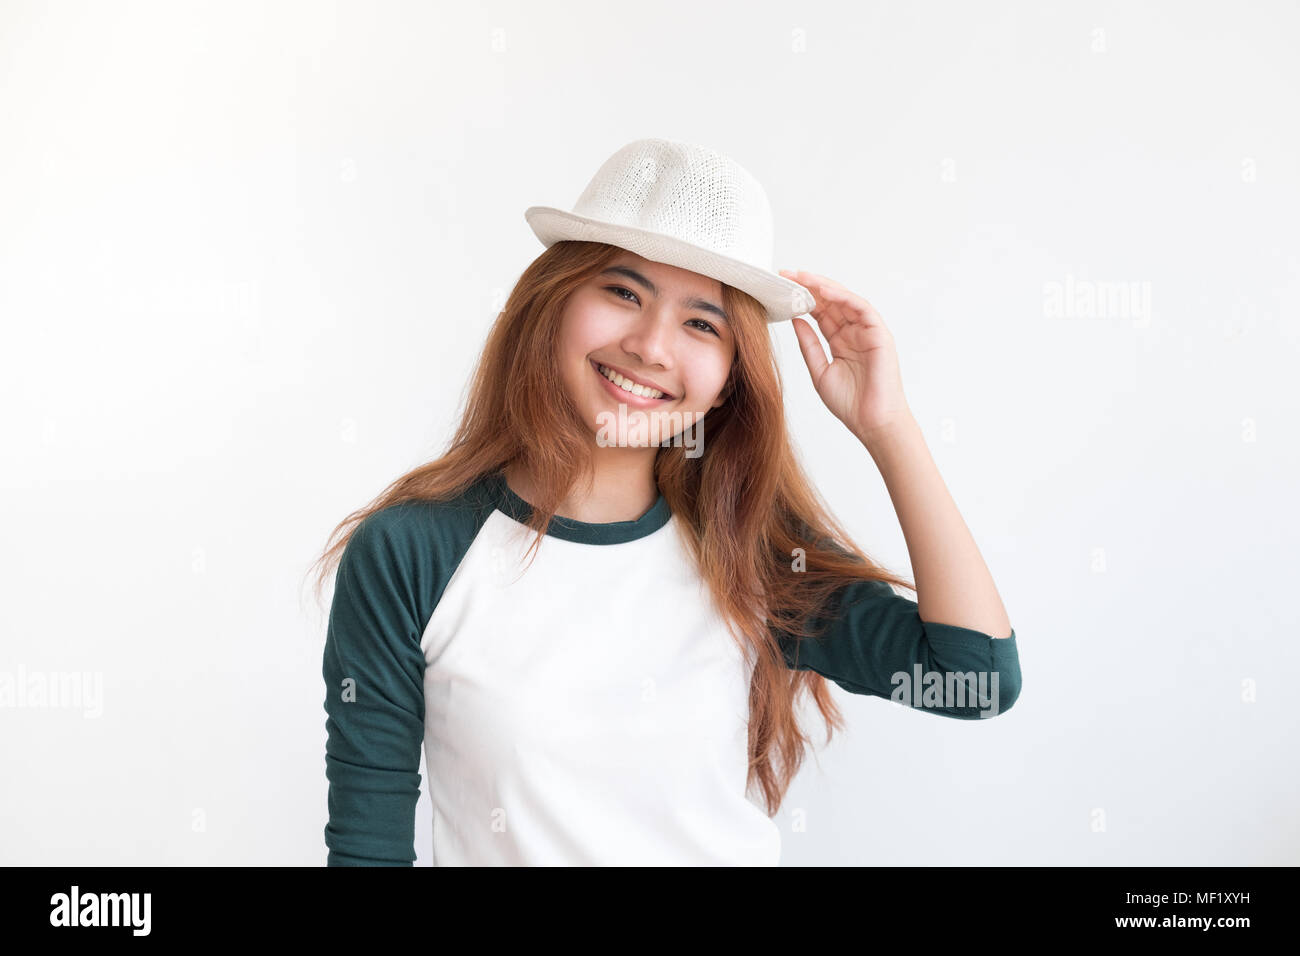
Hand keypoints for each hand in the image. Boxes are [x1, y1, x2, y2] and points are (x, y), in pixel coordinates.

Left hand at [779, 269, 911, 441]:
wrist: (872, 423)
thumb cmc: (850, 403)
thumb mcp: (819, 371)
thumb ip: (808, 344)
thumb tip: (795, 320)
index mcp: (839, 341)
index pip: (820, 312)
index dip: (802, 299)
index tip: (781, 288)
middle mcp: (853, 333)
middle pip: (830, 302)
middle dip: (809, 286)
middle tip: (787, 274)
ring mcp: (867, 332)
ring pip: (845, 300)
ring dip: (824, 286)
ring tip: (803, 277)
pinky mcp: (879, 334)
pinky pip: (861, 308)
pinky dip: (844, 297)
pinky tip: (826, 291)